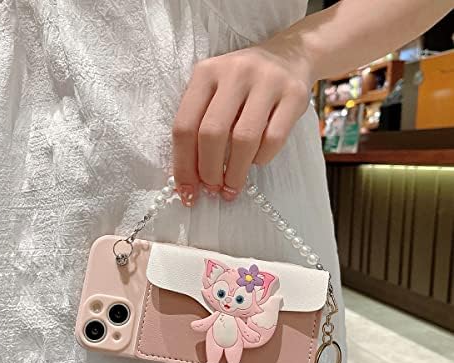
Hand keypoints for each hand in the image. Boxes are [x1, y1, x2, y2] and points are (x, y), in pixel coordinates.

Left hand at [172, 42, 313, 205]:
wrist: (289, 56)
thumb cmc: (243, 86)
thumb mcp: (214, 93)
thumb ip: (198, 127)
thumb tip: (189, 179)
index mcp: (206, 73)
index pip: (184, 126)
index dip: (183, 165)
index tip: (187, 191)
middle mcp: (234, 72)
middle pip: (212, 133)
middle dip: (209, 171)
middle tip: (212, 189)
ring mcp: (267, 81)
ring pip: (243, 139)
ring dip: (235, 172)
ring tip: (231, 188)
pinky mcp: (294, 94)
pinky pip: (274, 139)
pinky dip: (261, 159)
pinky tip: (256, 162)